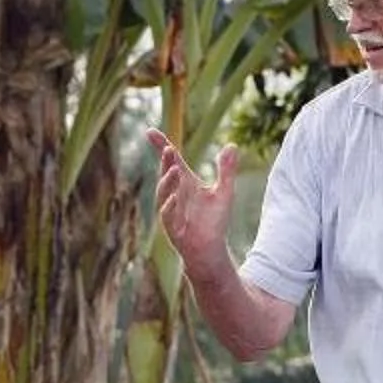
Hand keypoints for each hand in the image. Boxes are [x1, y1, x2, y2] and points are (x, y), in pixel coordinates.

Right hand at [147, 131, 238, 262]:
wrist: (209, 251)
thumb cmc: (214, 222)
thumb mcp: (224, 193)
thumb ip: (226, 170)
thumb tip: (232, 145)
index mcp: (184, 184)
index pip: (171, 162)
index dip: (160, 146)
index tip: (149, 131)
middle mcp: (174, 195)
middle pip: (166, 174)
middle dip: (165, 162)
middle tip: (168, 148)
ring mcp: (171, 212)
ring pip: (164, 194)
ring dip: (167, 181)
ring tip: (174, 169)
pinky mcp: (172, 228)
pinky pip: (168, 216)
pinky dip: (170, 206)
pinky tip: (175, 197)